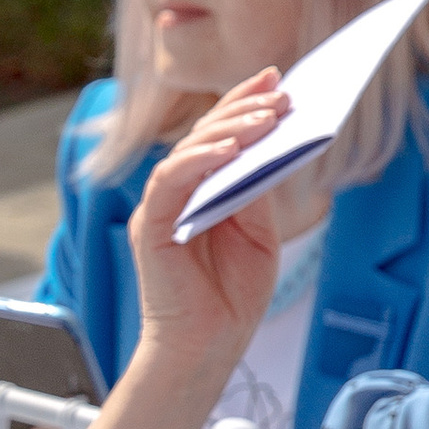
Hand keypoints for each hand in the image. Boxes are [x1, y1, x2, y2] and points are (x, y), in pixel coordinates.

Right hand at [124, 72, 287, 374]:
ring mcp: (159, 208)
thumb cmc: (232, 298)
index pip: (222, 137)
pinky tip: (229, 150)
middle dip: (244, 107)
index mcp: (203, 192)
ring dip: (228, 129)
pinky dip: (198, 162)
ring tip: (266, 117)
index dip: (246, 104)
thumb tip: (270, 145)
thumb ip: (255, 193)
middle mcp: (176, 194)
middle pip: (206, 136)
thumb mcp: (258, 236)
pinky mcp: (148, 226)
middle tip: (280, 90)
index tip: (279, 80)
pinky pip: (169, 182)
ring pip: (188, 152)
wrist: (207, 349)